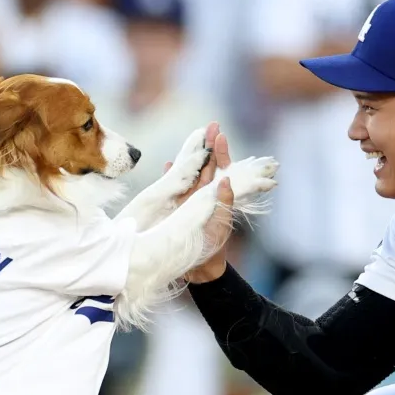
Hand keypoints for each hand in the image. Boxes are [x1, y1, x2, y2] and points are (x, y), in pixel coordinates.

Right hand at [167, 123, 235, 283]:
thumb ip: (224, 202)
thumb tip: (226, 180)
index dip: (220, 152)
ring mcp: (188, 200)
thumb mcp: (222, 223)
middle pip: (205, 166)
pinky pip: (173, 188)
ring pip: (190, 173)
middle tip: (209, 125)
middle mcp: (203, 194)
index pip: (220, 169)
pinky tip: (168, 164)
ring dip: (190, 156)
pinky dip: (171, 176)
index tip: (220, 135)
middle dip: (207, 146)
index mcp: (217, 195)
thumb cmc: (215, 246)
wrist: (199, 269)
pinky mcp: (175, 208)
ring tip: (192, 139)